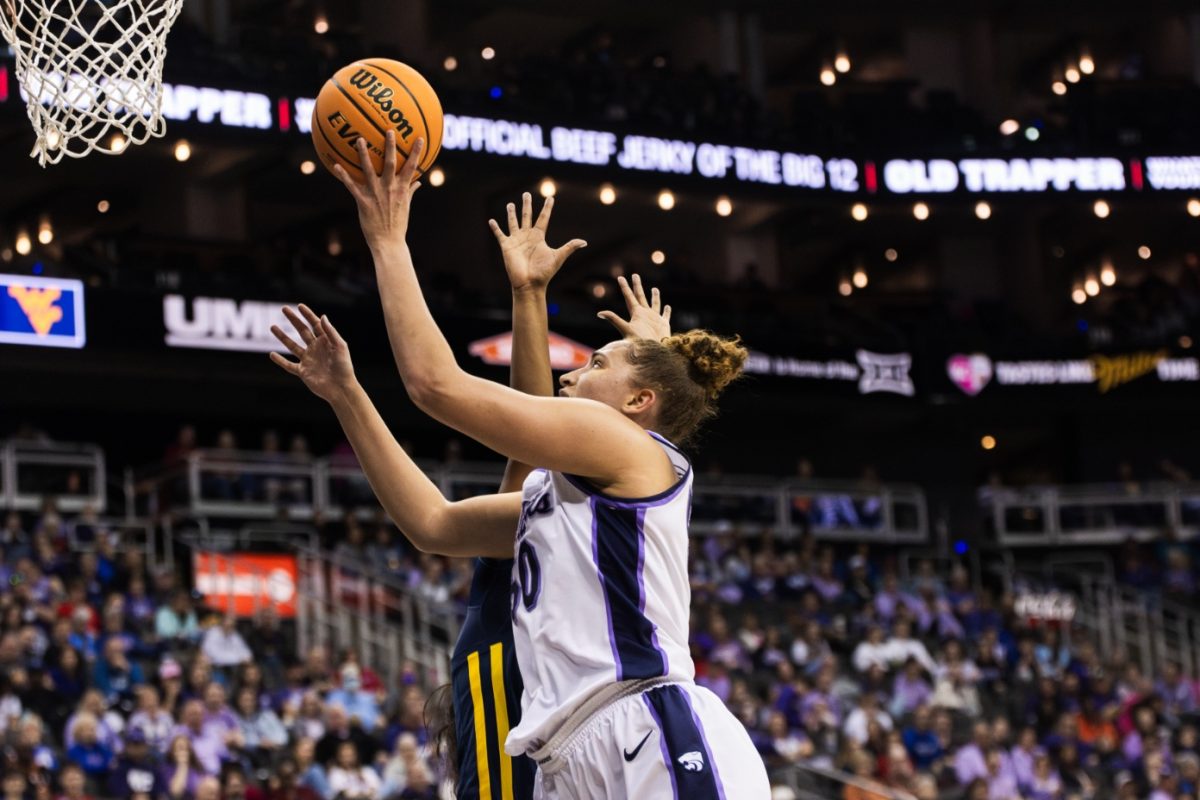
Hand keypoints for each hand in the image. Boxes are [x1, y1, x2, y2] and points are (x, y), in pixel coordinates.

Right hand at [270, 305, 356, 402]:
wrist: (341, 388)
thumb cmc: (344, 367)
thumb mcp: (340, 346)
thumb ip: (330, 332)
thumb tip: (322, 316)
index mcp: (326, 341)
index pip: (315, 324)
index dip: (308, 314)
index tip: (299, 306)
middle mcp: (316, 349)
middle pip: (302, 331)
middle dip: (293, 320)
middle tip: (284, 308)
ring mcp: (308, 360)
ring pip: (292, 346)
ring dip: (282, 336)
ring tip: (272, 327)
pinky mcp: (303, 372)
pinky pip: (289, 365)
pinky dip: (280, 361)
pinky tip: (271, 354)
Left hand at [331, 131, 422, 248]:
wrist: (388, 242)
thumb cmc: (398, 225)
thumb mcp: (406, 207)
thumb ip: (411, 191)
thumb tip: (418, 182)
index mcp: (402, 189)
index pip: (411, 167)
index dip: (416, 152)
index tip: (418, 138)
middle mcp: (390, 188)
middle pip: (391, 163)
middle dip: (390, 146)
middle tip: (388, 130)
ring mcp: (376, 194)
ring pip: (368, 170)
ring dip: (363, 154)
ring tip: (359, 140)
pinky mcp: (363, 202)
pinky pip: (352, 186)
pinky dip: (344, 176)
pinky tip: (336, 165)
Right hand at [488, 192, 585, 292]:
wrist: (530, 284)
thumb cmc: (544, 273)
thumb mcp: (558, 257)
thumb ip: (570, 247)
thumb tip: (584, 242)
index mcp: (539, 237)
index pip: (543, 218)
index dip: (547, 208)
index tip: (550, 198)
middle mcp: (527, 236)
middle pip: (527, 216)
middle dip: (527, 205)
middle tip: (526, 194)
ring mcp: (516, 240)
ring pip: (513, 222)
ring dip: (511, 213)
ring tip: (510, 204)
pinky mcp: (506, 246)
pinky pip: (500, 234)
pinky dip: (495, 228)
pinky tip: (491, 221)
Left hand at [597, 274, 671, 339]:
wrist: (652, 353)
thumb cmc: (639, 343)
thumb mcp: (625, 328)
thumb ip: (614, 319)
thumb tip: (599, 313)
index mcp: (636, 313)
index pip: (629, 297)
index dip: (624, 287)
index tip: (620, 277)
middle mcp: (644, 315)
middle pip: (640, 296)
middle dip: (637, 286)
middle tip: (635, 275)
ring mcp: (654, 319)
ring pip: (654, 304)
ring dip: (654, 297)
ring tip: (654, 289)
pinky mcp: (663, 325)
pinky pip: (665, 316)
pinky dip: (667, 311)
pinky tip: (668, 306)